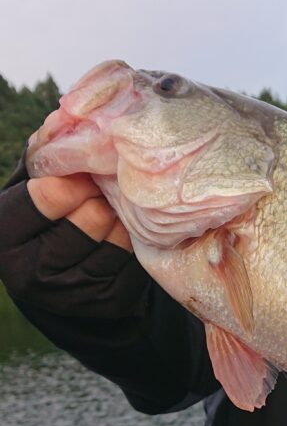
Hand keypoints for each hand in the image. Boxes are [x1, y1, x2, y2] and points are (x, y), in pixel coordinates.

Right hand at [0, 167, 146, 317]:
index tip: (84, 174)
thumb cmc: (47, 218)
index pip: (48, 195)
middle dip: (102, 196)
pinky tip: (124, 233)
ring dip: (121, 216)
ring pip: (117, 236)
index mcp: (4, 234)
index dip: (74, 178)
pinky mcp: (109, 302)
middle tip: (102, 192)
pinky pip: (135, 256)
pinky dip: (134, 238)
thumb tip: (63, 123)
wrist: (64, 280)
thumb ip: (43, 159)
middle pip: (91, 216)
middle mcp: (31, 274)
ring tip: (111, 211)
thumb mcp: (32, 187)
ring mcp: (72, 294)